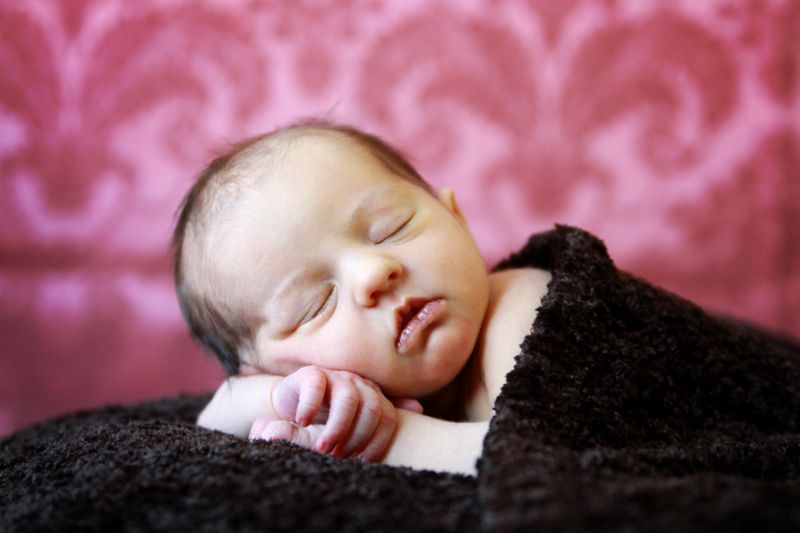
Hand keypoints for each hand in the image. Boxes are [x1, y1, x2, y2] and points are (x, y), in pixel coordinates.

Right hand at [248, 365, 421, 461]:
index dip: (377, 443)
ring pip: (348, 399)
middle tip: (341, 456)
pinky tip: (303, 424)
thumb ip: (382, 416)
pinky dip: (310, 408)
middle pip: (372, 408)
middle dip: (358, 437)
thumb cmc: (327, 416)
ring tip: (323, 448)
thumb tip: (420, 408)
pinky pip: (316, 387)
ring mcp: (336, 377)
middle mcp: (358, 383)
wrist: (292, 403)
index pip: (388, 418)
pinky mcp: (311, 374)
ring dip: (337, 428)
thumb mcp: (355, 421)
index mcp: (373, 395)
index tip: (362, 461)